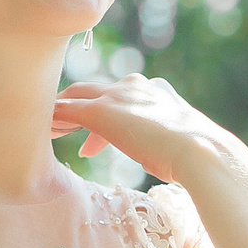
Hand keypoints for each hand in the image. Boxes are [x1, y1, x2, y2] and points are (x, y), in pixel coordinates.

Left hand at [51, 73, 237, 184]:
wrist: (201, 152)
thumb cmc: (200, 157)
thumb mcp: (182, 146)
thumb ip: (172, 144)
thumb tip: (177, 161)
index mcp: (158, 92)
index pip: (123, 96)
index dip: (108, 113)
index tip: (98, 137)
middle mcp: (136, 87)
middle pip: (95, 89)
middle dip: (78, 105)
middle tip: (64, 124)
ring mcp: (118, 96)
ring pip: (78, 95)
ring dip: (63, 111)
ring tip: (50, 128)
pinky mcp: (102, 111)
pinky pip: (67, 109)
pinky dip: (55, 119)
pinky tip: (46, 129)